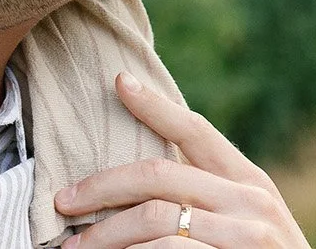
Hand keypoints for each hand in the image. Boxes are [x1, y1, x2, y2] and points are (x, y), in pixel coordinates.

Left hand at [54, 73, 310, 248]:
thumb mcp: (250, 224)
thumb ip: (210, 196)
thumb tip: (140, 179)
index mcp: (251, 183)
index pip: (197, 131)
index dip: (156, 105)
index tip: (118, 82)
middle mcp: (251, 203)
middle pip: (157, 177)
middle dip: (100, 188)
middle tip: (64, 202)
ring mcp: (246, 238)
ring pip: (153, 221)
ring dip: (104, 235)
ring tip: (74, 248)